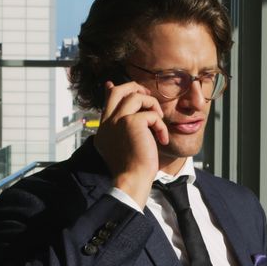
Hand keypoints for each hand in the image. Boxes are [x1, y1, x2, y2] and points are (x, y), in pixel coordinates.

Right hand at [93, 80, 168, 208]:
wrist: (132, 180)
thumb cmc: (132, 169)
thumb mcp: (123, 146)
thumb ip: (123, 129)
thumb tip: (132, 118)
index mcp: (104, 128)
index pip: (108, 101)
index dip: (114, 90)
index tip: (113, 85)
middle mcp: (107, 122)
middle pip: (119, 91)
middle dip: (136, 88)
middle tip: (149, 97)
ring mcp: (117, 120)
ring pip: (136, 97)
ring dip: (153, 106)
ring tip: (159, 122)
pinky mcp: (131, 122)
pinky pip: (151, 114)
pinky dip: (161, 125)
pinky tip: (162, 139)